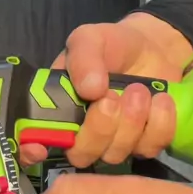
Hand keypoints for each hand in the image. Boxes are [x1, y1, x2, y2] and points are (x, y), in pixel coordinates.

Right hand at [22, 13, 192, 168]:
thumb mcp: (90, 38)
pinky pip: (149, 148)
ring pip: (116, 154)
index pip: (34, 142)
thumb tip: (89, 90)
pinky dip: (158, 124)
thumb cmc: (113, 44)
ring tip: (141, 90)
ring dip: (131, 123)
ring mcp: (113, 142)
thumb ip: (83, 58)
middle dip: (100, 129)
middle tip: (115, 96)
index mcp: (57, 108)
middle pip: (81, 155)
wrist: (154, 47)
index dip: (32, 151)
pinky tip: (160, 100)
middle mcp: (81, 132)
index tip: (40, 149)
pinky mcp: (144, 144)